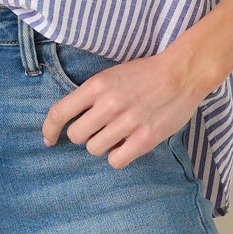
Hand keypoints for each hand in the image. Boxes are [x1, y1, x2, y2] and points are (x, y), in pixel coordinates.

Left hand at [41, 48, 206, 169]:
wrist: (183, 73)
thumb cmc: (146, 74)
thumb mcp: (111, 75)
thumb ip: (91, 95)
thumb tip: (72, 120)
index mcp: (97, 86)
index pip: (59, 113)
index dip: (49, 129)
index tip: (49, 139)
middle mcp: (108, 104)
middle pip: (76, 135)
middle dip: (84, 135)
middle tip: (99, 128)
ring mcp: (127, 123)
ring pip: (94, 149)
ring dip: (102, 145)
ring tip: (118, 134)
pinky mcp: (145, 138)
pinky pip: (115, 160)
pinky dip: (118, 156)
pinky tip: (127, 145)